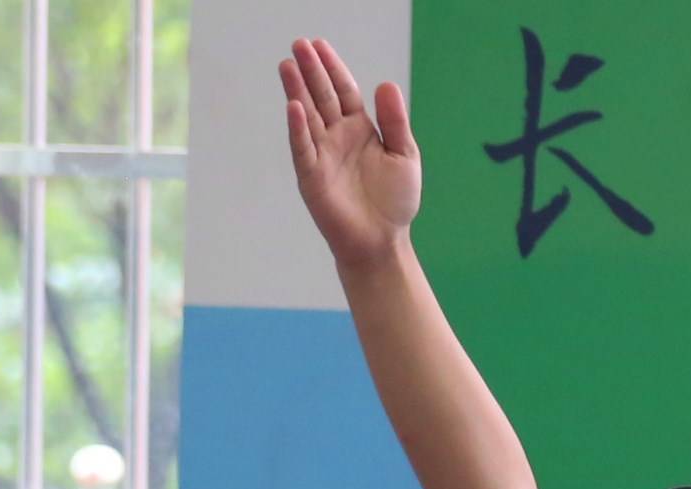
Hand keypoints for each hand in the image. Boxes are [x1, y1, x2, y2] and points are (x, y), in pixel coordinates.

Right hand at [281, 37, 420, 269]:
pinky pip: (303, 149)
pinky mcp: (312, 178)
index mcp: (358, 129)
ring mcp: (322, 156)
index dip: (332, 68)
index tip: (319, 45)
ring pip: (307, 117)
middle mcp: (336, 138)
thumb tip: (386, 84)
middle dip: (310, 71)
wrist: (382, 242)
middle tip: (298, 45)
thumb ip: (394, 121)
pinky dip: (298, 129)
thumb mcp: (403, 155)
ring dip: (297, 92)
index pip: (343, 91)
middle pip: (321, 97)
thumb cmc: (394, 202)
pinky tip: (294, 106)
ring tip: (287, 66)